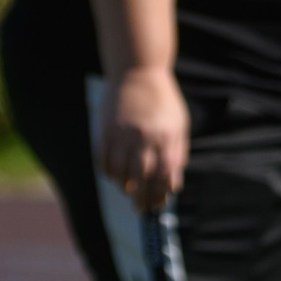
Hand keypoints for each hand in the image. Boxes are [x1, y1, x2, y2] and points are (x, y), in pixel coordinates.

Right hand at [99, 66, 187, 212]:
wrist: (137, 71)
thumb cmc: (162, 102)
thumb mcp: (178, 126)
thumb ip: (177, 155)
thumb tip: (173, 186)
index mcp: (166, 137)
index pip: (164, 176)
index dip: (160, 195)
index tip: (157, 206)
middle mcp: (144, 138)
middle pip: (142, 179)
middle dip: (141, 198)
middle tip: (140, 209)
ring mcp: (122, 134)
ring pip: (119, 172)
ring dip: (123, 186)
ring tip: (127, 189)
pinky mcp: (104, 130)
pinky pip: (102, 160)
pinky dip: (107, 172)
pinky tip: (113, 175)